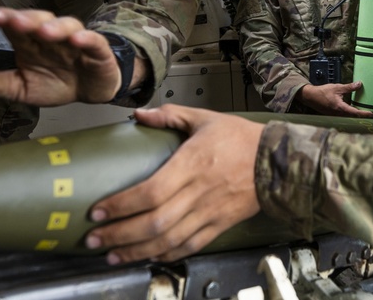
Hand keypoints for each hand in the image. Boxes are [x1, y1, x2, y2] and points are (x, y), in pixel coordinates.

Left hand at [0, 8, 127, 105]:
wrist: (90, 91)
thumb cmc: (55, 83)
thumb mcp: (20, 87)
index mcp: (29, 42)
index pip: (14, 25)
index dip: (4, 18)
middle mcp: (50, 35)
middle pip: (39, 19)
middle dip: (27, 18)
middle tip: (15, 21)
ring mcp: (74, 40)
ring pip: (65, 25)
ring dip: (55, 27)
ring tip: (45, 32)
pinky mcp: (96, 49)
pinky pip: (92, 40)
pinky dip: (85, 38)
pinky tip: (77, 40)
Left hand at [86, 105, 263, 263]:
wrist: (278, 162)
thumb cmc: (241, 139)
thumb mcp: (205, 118)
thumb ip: (170, 116)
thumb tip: (140, 115)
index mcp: (193, 163)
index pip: (151, 191)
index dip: (122, 205)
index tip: (98, 211)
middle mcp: (199, 192)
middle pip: (154, 221)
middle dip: (120, 233)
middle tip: (93, 239)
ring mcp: (210, 213)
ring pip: (168, 240)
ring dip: (136, 251)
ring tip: (112, 255)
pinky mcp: (219, 226)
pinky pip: (189, 246)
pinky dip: (166, 255)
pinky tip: (148, 256)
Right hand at [296, 81, 372, 116]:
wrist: (311, 97)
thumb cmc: (322, 92)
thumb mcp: (337, 87)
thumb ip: (349, 87)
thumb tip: (359, 84)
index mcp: (341, 108)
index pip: (355, 112)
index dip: (365, 113)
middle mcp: (339, 114)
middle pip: (354, 117)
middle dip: (363, 115)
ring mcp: (336, 115)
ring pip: (350, 117)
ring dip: (357, 115)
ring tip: (366, 112)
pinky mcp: (334, 114)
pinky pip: (345, 115)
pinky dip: (351, 113)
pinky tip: (355, 109)